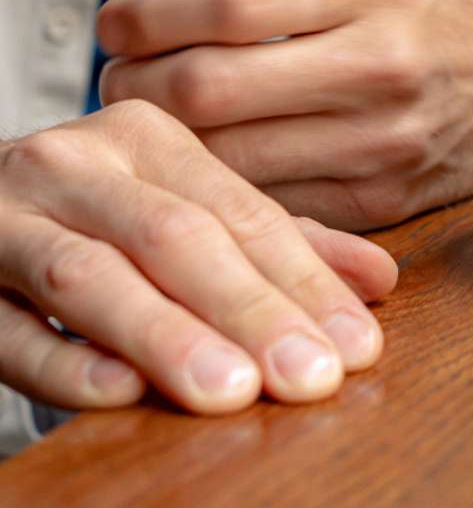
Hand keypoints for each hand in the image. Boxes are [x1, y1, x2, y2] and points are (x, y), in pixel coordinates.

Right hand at [0, 101, 395, 413]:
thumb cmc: (90, 217)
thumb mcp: (187, 210)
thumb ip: (279, 244)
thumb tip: (378, 280)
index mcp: (146, 138)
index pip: (243, 214)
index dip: (305, 283)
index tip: (357, 347)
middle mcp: (74, 165)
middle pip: (175, 239)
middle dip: (250, 313)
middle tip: (308, 377)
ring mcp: (3, 218)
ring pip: (88, 276)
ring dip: (165, 337)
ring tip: (230, 390)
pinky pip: (3, 326)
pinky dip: (60, 360)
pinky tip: (118, 391)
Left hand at [97, 0, 472, 228]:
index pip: (230, 4)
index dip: (149, 13)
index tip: (116, 20)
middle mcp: (384, 66)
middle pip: (212, 89)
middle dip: (139, 83)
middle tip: (120, 72)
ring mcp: (383, 141)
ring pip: (229, 158)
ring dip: (170, 140)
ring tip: (158, 112)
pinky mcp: (381, 201)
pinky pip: (269, 203)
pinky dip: (223, 184)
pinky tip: (213, 154)